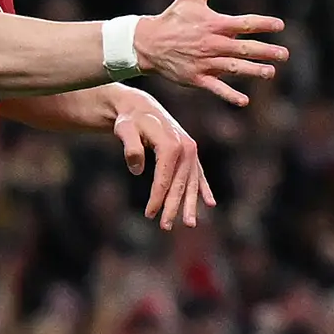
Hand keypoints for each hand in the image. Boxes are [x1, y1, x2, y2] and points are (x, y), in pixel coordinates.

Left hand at [113, 92, 215, 230]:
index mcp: (171, 144)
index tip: (149, 214)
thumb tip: (138, 170)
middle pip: (180, 184)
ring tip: (189, 224)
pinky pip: (198, 175)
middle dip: (173, 207)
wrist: (141, 107)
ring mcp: (190, 150)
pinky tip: (209, 204)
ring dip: (190, 204)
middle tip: (166, 227)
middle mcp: (186, 148)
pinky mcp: (190, 153)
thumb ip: (130, 147)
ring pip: (191, 182)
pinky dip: (203, 189)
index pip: (164, 179)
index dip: (157, 198)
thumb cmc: (129, 120)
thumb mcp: (124, 130)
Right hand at [133, 0, 290, 106]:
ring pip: (234, 68)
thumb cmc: (173, 17)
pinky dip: (229, 95)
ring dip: (253, 71)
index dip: (263, 24)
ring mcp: (205, 62)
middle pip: (244, 48)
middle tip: (285, 54)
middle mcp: (212, 44)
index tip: (280, 25)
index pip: (244, 23)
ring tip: (271, 73)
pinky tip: (244, 101)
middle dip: (266, 51)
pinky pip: (216, 88)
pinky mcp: (197, 78)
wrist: (148, 42)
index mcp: (214, 24)